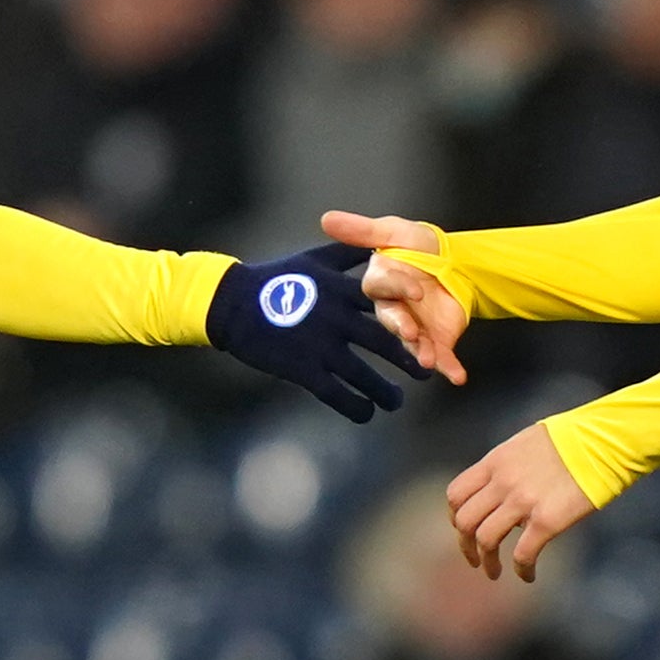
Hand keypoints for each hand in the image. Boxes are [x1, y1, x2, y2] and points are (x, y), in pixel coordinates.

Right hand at [207, 240, 424, 422]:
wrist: (231, 304)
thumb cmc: (274, 278)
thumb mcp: (313, 258)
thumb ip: (348, 252)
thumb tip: (378, 247)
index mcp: (340, 288)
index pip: (386, 299)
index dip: (411, 313)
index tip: (427, 327)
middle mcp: (335, 317)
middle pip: (383, 341)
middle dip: (409, 358)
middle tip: (425, 372)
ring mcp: (319, 345)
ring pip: (364, 374)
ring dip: (385, 391)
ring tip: (396, 401)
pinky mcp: (303, 369)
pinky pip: (337, 394)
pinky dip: (355, 406)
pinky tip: (365, 413)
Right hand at [317, 210, 471, 384]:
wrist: (457, 261)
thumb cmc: (421, 246)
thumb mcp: (393, 231)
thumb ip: (362, 230)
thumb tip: (326, 218)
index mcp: (382, 283)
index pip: (381, 285)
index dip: (397, 287)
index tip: (414, 289)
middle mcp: (395, 308)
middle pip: (392, 320)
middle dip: (402, 327)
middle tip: (411, 333)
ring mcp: (415, 327)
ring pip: (412, 343)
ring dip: (421, 353)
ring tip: (429, 361)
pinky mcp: (435, 340)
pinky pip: (440, 357)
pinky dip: (449, 367)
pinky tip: (457, 376)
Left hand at [444, 424, 595, 580]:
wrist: (604, 440)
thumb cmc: (572, 439)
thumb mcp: (526, 444)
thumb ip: (508, 466)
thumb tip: (501, 489)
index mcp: (495, 462)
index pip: (457, 494)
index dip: (456, 517)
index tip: (465, 530)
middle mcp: (502, 482)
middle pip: (466, 522)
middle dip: (466, 546)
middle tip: (475, 560)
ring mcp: (523, 502)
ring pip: (486, 540)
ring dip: (487, 562)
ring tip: (494, 573)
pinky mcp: (547, 520)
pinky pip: (523, 554)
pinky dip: (522, 569)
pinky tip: (528, 575)